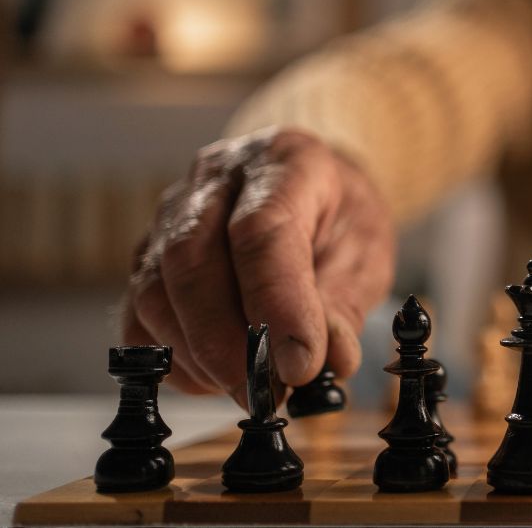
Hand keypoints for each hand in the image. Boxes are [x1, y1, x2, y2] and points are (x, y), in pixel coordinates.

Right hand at [120, 127, 394, 403]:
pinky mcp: (147, 257)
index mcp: (286, 163)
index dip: (277, 305)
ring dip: (197, 355)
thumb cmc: (338, 217)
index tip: (299, 366)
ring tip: (247, 388)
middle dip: (225, 341)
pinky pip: (138, 316)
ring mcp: (171, 216)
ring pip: (155, 290)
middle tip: (262, 394)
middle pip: (192, 259)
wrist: (310, 186)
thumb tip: (332, 360)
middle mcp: (217, 181)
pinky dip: (172, 360)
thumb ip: (346, 303)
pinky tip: (214, 377)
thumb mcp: (366, 250)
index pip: (263, 230)